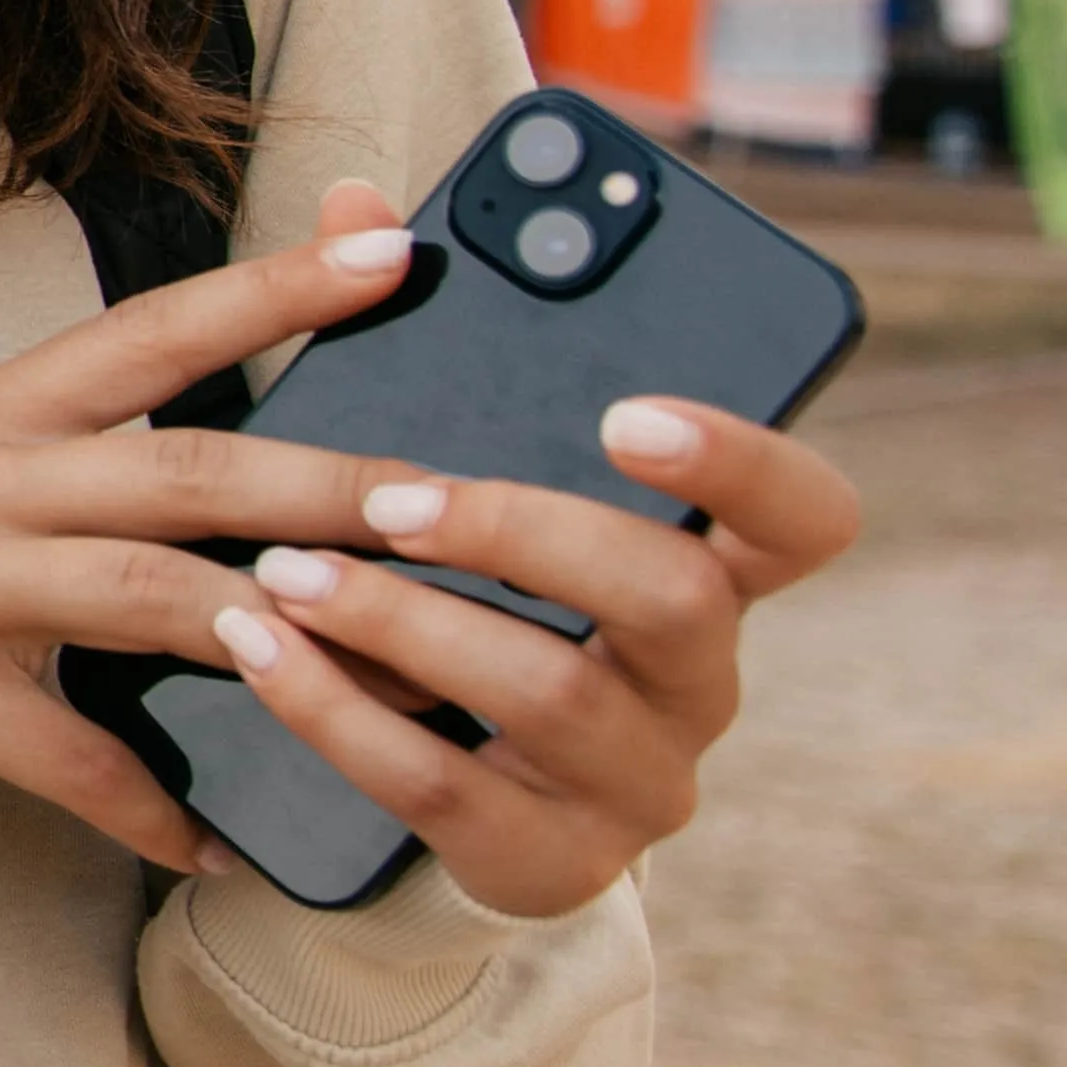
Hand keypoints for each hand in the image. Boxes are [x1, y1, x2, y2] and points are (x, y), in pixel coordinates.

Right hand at [0, 177, 451, 875]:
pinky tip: (214, 837)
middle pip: (177, 471)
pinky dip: (147, 800)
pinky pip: (69, 753)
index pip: (153, 330)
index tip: (385, 249)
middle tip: (436, 505)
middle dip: (321, 489)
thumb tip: (271, 323)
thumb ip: (134, 401)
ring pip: (143, 595)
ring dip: (272, 632)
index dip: (272, 290)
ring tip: (381, 662)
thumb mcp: (5, 450)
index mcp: (1, 404)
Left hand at [194, 271, 864, 920]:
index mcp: (713, 572)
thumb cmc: (459, 595)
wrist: (434, 784)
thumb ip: (427, 344)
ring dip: (403, 623)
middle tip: (392, 496)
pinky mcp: (547, 862)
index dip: (744, 461)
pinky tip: (259, 656)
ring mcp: (638, 783)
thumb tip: (355, 205)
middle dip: (521, 534)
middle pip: (669, 597)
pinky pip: (443, 787)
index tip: (629, 410)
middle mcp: (702, 682)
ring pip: (549, 692)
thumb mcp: (459, 475)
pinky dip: (337, 714)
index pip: (806, 519)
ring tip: (286, 571)